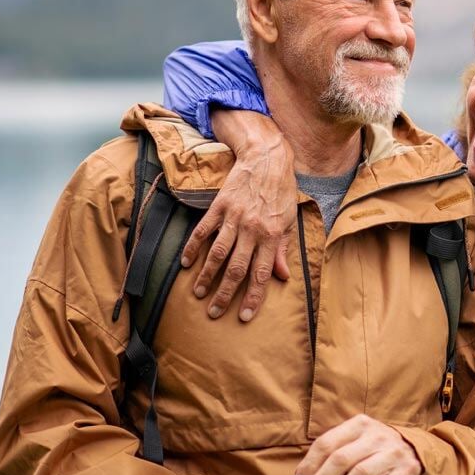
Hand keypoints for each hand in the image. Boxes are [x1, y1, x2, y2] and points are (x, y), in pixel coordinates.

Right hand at [180, 109, 296, 321]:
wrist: (267, 158)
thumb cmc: (281, 190)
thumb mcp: (289, 220)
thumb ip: (283, 249)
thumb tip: (282, 277)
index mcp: (272, 235)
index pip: (262, 274)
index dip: (253, 297)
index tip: (243, 316)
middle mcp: (253, 229)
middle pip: (236, 269)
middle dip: (224, 294)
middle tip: (213, 312)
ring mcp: (234, 217)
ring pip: (217, 253)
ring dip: (206, 276)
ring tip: (197, 293)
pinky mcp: (220, 205)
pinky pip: (203, 230)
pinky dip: (193, 246)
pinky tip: (185, 262)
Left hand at [292, 415, 421, 474]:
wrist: (413, 450)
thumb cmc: (373, 448)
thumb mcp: (355, 440)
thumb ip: (331, 453)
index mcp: (359, 424)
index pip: (328, 442)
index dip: (310, 464)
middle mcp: (376, 435)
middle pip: (342, 459)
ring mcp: (393, 453)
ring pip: (360, 474)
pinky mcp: (406, 472)